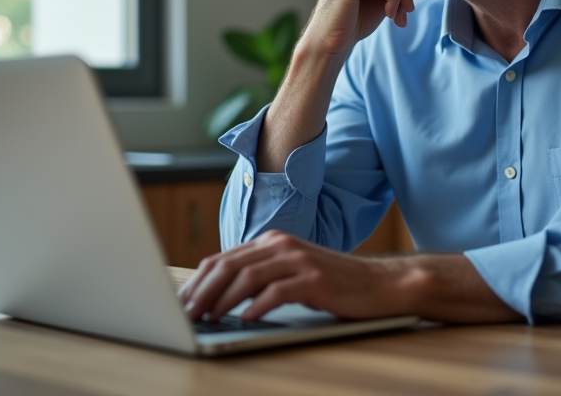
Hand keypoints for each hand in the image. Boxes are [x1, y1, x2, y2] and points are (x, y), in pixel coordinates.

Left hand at [179, 230, 403, 321]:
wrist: (379, 284)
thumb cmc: (333, 283)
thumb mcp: (292, 274)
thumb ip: (261, 276)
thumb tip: (219, 296)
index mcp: (273, 241)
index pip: (223, 259)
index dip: (198, 282)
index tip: (182, 304)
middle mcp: (283, 245)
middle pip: (229, 265)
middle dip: (202, 291)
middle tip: (186, 314)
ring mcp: (299, 260)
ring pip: (248, 276)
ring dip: (223, 300)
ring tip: (209, 318)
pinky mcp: (315, 279)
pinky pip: (278, 291)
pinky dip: (258, 305)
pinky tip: (246, 318)